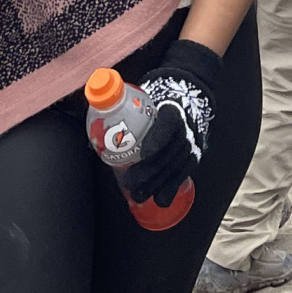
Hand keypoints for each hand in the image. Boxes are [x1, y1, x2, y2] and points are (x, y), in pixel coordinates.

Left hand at [124, 38, 220, 208]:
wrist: (189, 94)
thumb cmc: (159, 96)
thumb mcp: (146, 93)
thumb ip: (127, 102)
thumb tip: (96, 104)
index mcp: (173, 108)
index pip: (168, 124)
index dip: (157, 140)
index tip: (144, 153)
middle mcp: (187, 127)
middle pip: (170, 152)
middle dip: (150, 171)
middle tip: (129, 182)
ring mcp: (192, 143)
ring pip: (176, 167)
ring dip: (157, 184)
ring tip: (137, 196)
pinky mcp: (194, 155)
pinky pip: (184, 174)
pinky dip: (172, 188)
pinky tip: (160, 200)